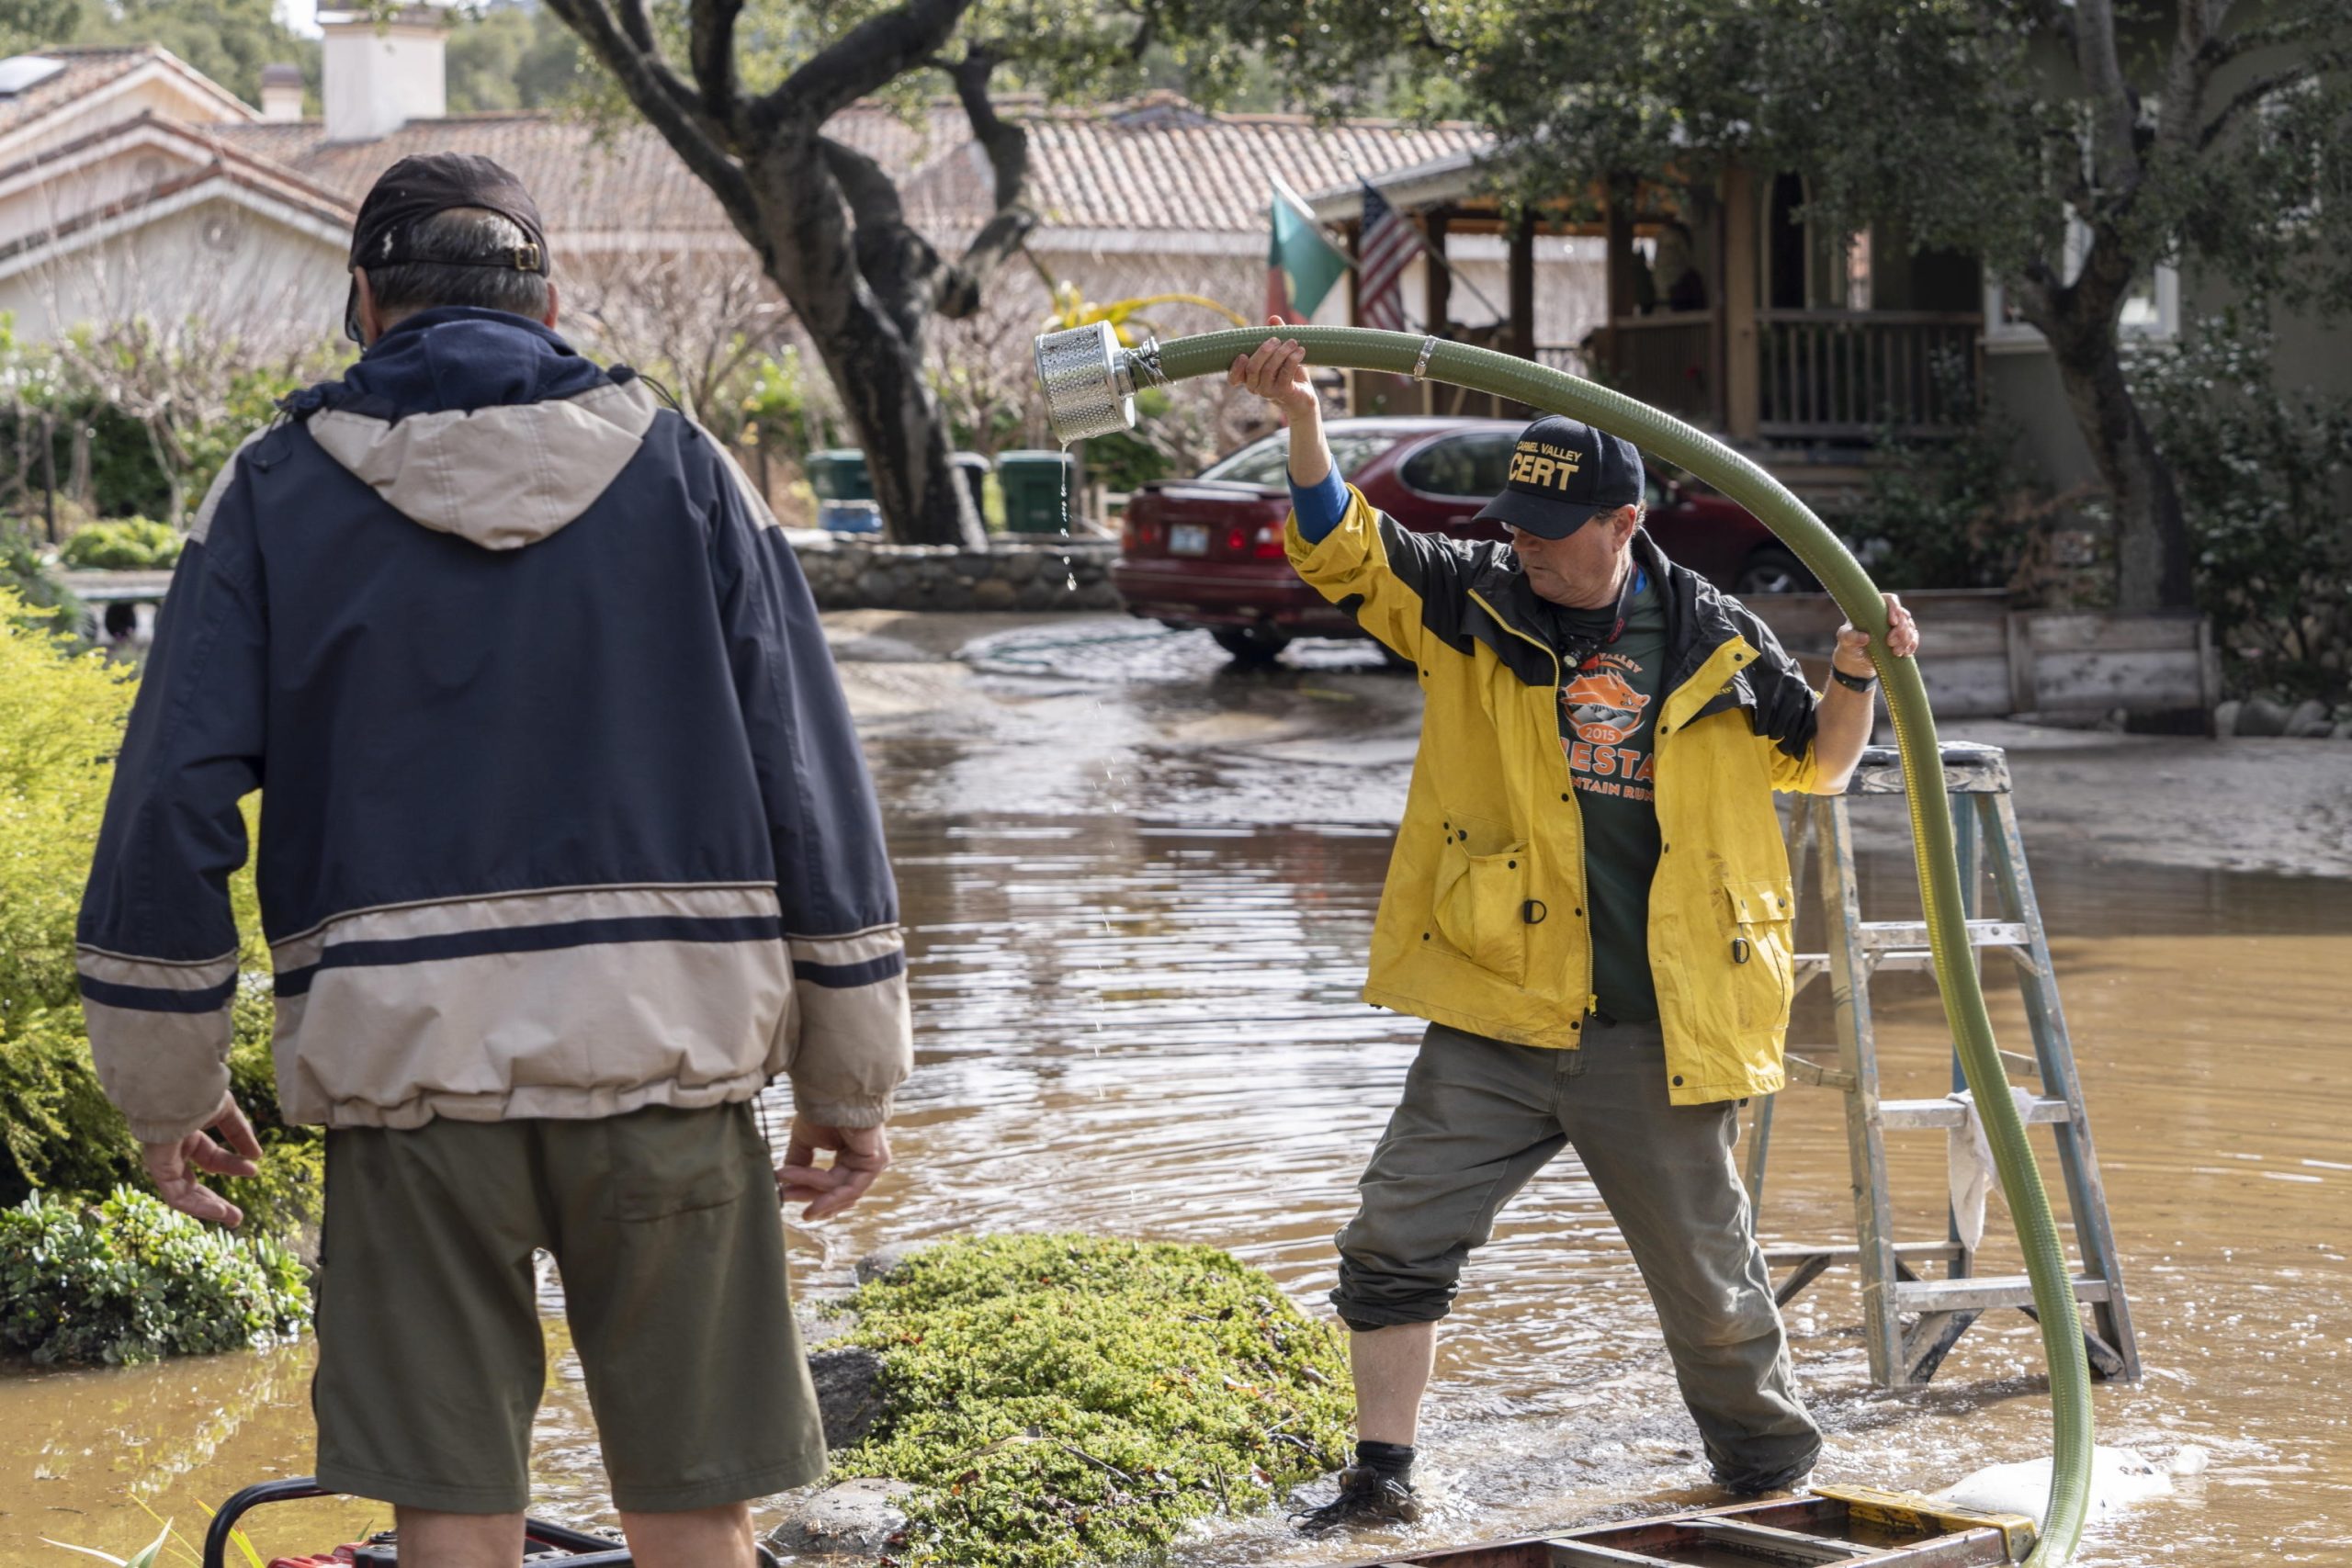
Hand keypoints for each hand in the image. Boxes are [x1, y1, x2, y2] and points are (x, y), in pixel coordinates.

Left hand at [140, 1091, 262, 1227]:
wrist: (173, 1087)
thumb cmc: (197, 1092)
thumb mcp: (225, 1111)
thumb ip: (239, 1134)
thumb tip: (256, 1155)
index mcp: (186, 1135)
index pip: (210, 1157)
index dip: (232, 1166)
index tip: (254, 1169)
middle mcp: (172, 1151)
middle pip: (193, 1183)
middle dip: (215, 1200)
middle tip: (236, 1215)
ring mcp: (163, 1160)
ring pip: (184, 1194)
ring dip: (208, 1208)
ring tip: (233, 1219)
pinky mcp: (158, 1169)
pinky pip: (176, 1195)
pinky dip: (197, 1206)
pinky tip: (219, 1211)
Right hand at [779, 1117, 891, 1220]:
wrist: (833, 1093)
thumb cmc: (822, 1110)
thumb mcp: (805, 1141)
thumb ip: (800, 1162)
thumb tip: (784, 1181)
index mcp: (850, 1156)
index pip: (832, 1184)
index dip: (808, 1191)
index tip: (784, 1194)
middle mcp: (863, 1161)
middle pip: (837, 1190)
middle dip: (809, 1196)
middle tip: (786, 1197)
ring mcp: (872, 1163)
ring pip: (841, 1191)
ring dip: (812, 1192)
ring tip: (788, 1192)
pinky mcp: (875, 1163)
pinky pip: (850, 1187)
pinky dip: (828, 1195)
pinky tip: (811, 1201)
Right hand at [1226, 319, 1318, 422]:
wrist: (1304, 396)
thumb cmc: (1288, 373)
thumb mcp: (1280, 354)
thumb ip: (1274, 337)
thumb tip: (1273, 318)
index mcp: (1249, 378)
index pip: (1234, 377)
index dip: (1235, 367)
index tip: (1242, 355)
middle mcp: (1255, 387)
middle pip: (1252, 368)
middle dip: (1263, 350)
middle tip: (1276, 339)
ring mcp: (1268, 392)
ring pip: (1269, 369)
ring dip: (1281, 352)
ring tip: (1292, 342)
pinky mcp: (1283, 392)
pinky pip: (1285, 373)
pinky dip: (1293, 359)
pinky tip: (1300, 351)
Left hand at [1833, 592, 1918, 677]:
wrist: (1856, 661)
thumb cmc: (1849, 644)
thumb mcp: (1845, 640)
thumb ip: (1851, 637)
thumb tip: (1865, 637)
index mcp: (1874, 608)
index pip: (1890, 599)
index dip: (1894, 608)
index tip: (1893, 622)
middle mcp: (1887, 614)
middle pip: (1903, 615)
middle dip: (1900, 629)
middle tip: (1890, 643)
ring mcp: (1896, 626)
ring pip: (1910, 627)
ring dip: (1906, 639)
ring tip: (1895, 652)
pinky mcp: (1902, 639)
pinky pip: (1913, 638)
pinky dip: (1912, 645)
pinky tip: (1906, 653)